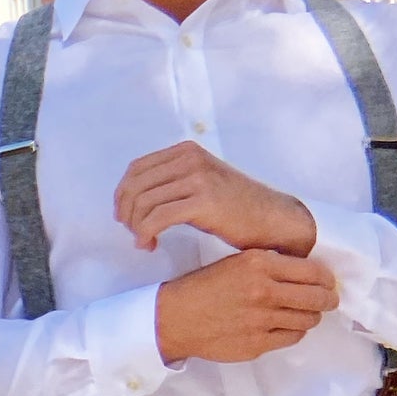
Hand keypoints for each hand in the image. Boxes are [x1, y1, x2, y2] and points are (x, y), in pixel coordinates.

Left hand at [116, 142, 315, 254]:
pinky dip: (145, 233)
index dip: (123, 194)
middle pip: (135, 185)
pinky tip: (149, 244)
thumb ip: (172, 181)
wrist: (273, 219)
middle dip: (126, 212)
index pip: (136, 168)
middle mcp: (190, 159)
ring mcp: (197, 178)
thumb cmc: (237, 207)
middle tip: (131, 232)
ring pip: (144, 202)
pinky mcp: (203, 201)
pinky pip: (157, 218)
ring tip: (144, 241)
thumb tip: (133, 198)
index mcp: (186, 151)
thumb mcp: (201, 182)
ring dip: (136, 226)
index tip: (123, 216)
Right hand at [155, 250, 338, 364]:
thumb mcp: (235, 262)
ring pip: (309, 319)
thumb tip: (306, 273)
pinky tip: (284, 325)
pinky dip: (294, 330)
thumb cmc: (203, 286)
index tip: (328, 282)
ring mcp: (262, 319)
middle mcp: (264, 290)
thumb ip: (269, 265)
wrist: (174, 318)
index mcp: (258, 264)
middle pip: (318, 297)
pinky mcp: (259, 343)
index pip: (313, 271)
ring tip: (303, 313)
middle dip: (328, 299)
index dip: (327, 278)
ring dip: (311, 316)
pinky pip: (293, 336)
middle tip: (328, 300)